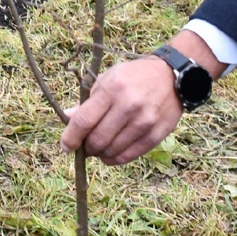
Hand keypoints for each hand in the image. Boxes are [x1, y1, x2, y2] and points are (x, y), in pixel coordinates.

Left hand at [61, 56, 181, 164]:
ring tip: (99, 148)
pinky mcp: (156, 135)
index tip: (65, 146)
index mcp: (112, 89)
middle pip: (97, 140)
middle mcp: (128, 106)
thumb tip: (68, 117)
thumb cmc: (134, 76)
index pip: (84, 120)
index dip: (71, 137)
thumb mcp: (108, 79)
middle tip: (85, 146)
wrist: (171, 77)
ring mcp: (144, 122)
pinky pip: (129, 156)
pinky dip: (115, 159)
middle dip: (86, 148)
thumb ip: (88, 101)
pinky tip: (110, 154)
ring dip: (100, 154)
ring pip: (112, 151)